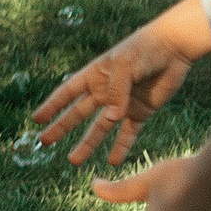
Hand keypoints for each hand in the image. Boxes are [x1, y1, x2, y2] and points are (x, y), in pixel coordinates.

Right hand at [33, 22, 195, 165]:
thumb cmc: (144, 49)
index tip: (37, 119)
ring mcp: (122, 104)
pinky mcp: (141, 112)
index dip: (52, 106)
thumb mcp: (126, 65)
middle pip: (78, 113)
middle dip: (61, 128)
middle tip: (44, 142)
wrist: (173, 49)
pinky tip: (112, 161)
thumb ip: (117, 91)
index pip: (67, 93)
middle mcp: (105, 92)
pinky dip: (121, 148)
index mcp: (94, 75)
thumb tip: (112, 118)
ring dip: (87, 144)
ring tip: (74, 161)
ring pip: (100, 128)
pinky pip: (128, 134)